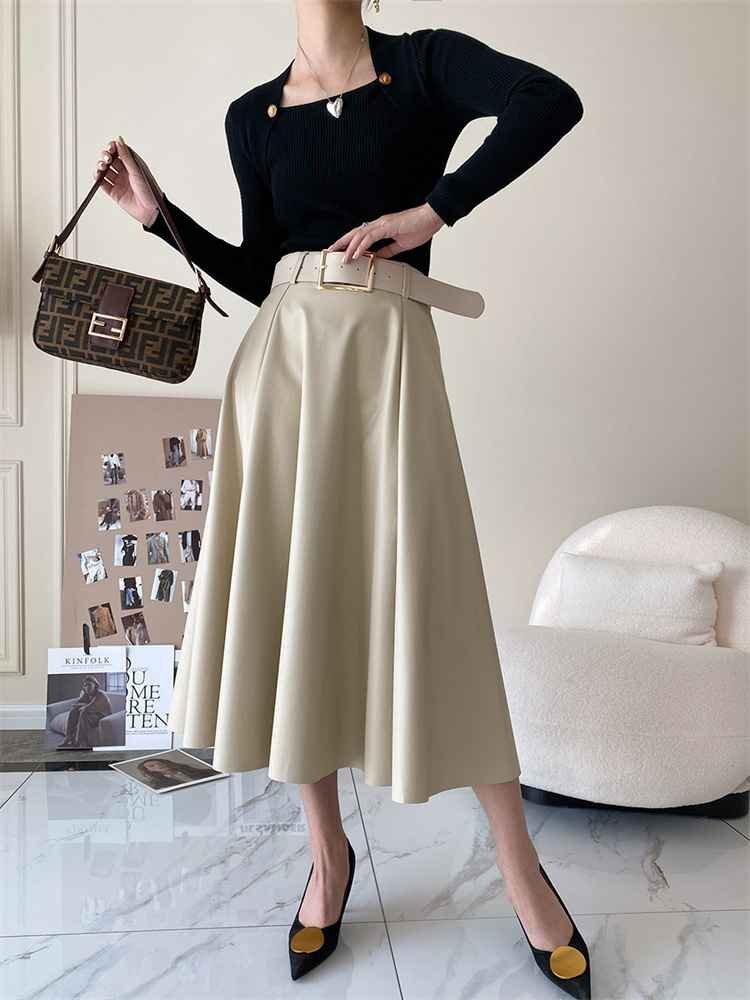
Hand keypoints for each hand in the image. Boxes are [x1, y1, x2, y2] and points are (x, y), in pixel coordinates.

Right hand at [94, 135, 159, 226]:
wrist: (151, 211)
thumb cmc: (149, 191)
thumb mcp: (137, 171)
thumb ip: (126, 156)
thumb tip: (119, 140)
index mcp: (132, 165)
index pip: (119, 151)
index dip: (113, 147)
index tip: (111, 148)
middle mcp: (125, 172)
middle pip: (110, 159)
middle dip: (105, 156)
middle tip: (107, 159)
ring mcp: (119, 182)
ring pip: (105, 170)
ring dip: (100, 166)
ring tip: (101, 167)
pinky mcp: (114, 192)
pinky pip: (102, 183)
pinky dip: (97, 178)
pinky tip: (97, 175)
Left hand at [327, 203, 444, 263]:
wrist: (431, 218)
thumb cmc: (420, 228)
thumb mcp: (401, 244)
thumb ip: (389, 250)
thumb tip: (379, 257)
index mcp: (381, 228)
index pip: (360, 236)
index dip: (349, 243)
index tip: (341, 252)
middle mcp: (378, 224)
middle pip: (355, 234)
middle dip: (342, 243)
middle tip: (331, 252)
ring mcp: (382, 224)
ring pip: (360, 235)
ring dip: (349, 247)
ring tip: (342, 258)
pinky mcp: (387, 226)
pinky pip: (370, 237)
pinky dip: (362, 246)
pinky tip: (356, 254)